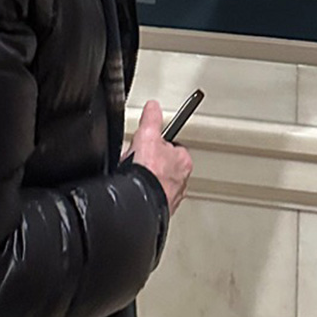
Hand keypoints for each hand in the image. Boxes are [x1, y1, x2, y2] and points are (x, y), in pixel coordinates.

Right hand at [129, 100, 192, 214]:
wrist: (139, 203)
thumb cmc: (148, 173)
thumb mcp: (147, 136)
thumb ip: (151, 119)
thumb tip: (153, 107)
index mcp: (183, 161)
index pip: (174, 148)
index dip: (158, 146)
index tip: (148, 146)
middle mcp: (181, 181)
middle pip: (166, 167)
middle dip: (152, 164)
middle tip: (138, 162)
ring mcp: (171, 197)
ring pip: (159, 184)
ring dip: (148, 181)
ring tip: (133, 177)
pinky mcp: (161, 210)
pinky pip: (152, 199)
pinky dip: (144, 196)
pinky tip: (134, 191)